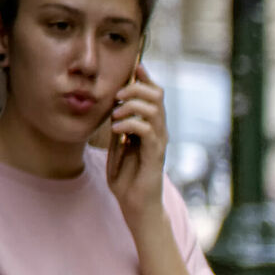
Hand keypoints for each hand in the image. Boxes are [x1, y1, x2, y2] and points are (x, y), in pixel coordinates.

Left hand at [104, 64, 167, 226]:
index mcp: (151, 127)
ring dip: (131, 106)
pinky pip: (146, 130)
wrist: (137, 206)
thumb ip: (120, 128)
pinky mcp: (155, 155)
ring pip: (154, 109)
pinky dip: (129, 124)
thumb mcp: (118, 147)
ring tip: (115, 116)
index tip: (132, 68)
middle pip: (157, 95)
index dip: (145, 78)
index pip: (155, 94)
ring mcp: (159, 143)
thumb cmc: (128, 180)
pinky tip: (116, 130)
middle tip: (116, 96)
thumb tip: (114, 108)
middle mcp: (159, 132)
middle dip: (135, 88)